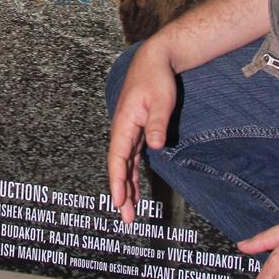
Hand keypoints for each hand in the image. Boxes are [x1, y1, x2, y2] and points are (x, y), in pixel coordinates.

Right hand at [106, 39, 177, 223]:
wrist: (154, 60)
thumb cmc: (156, 78)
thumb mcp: (161, 100)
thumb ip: (158, 124)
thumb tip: (155, 146)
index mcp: (124, 123)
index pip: (117, 158)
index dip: (117, 181)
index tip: (118, 201)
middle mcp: (122, 130)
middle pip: (119, 166)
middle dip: (121, 192)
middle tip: (126, 218)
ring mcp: (128, 130)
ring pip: (124, 164)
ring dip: (126, 186)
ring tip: (129, 211)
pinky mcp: (136, 130)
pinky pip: (130, 157)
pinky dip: (130, 173)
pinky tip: (132, 188)